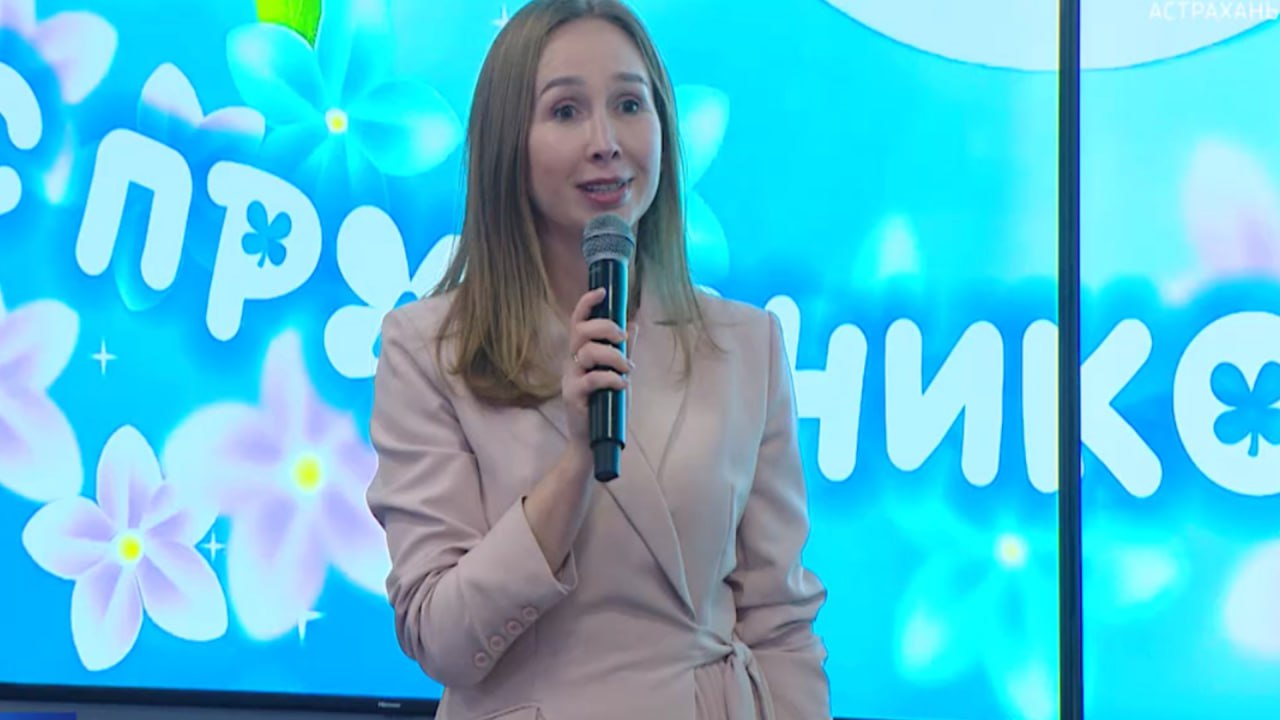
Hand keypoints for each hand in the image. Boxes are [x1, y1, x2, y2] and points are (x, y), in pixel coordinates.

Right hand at [562, 287, 633, 447]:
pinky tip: (623, 384)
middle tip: (622, 338)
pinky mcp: (574, 396)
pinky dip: (612, 378)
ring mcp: (571, 379)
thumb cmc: (605, 405)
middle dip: (605, 328)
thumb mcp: (616, 373)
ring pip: (588, 353)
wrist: (593, 440)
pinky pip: (592, 378)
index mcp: (580, 353)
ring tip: (628, 369)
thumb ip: (623, 350)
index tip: (602, 291)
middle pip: (580, 331)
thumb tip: (634, 325)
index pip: (577, 321)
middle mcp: (572, 362)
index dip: (587, 303)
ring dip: (614, 356)